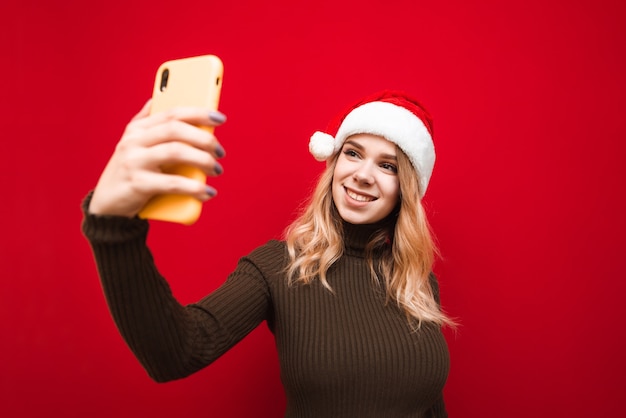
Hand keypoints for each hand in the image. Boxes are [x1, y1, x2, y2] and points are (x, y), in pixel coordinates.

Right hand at [89, 100, 226, 216]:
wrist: (107, 207)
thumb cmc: (129, 174)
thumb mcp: (134, 145)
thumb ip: (145, 123)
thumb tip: (157, 99)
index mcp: (137, 129)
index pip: (172, 113)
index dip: (198, 112)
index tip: (220, 118)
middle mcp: (134, 141)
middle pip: (176, 130)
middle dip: (204, 138)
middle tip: (220, 152)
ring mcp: (134, 162)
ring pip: (176, 152)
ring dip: (203, 160)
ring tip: (216, 170)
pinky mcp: (137, 184)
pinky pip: (172, 183)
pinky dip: (194, 188)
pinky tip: (207, 192)